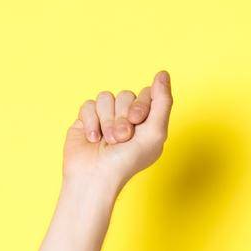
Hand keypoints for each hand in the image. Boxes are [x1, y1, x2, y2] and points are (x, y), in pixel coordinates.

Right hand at [62, 70, 171, 190]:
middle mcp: (128, 118)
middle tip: (122, 138)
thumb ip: (163, 102)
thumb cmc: (128, 161)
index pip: (147, 94)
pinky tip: (93, 140)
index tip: (137, 121)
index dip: (140, 105)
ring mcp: (107, 118)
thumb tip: (163, 73)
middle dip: (122, 117)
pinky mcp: (87, 119)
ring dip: (107, 122)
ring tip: (108, 142)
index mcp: (148, 122)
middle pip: (125, 95)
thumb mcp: (155, 132)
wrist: (95, 177)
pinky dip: (91, 122)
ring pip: (106, 97)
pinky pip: (88, 104)